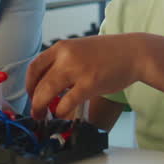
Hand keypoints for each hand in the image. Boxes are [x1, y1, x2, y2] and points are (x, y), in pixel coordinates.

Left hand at [25, 35, 143, 120]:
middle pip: (38, 83)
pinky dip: (60, 111)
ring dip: (41, 107)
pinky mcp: (89, 83)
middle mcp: (66, 56)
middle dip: (34, 101)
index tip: (31, 94)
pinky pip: (67, 102)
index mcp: (61, 47)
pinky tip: (62, 114)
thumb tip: (48, 84)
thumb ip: (63, 63)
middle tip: (36, 112)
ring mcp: (77, 70)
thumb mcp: (80, 50)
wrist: (134, 53)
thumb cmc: (109, 54)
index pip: (34, 66)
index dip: (29, 84)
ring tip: (44, 116)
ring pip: (46, 92)